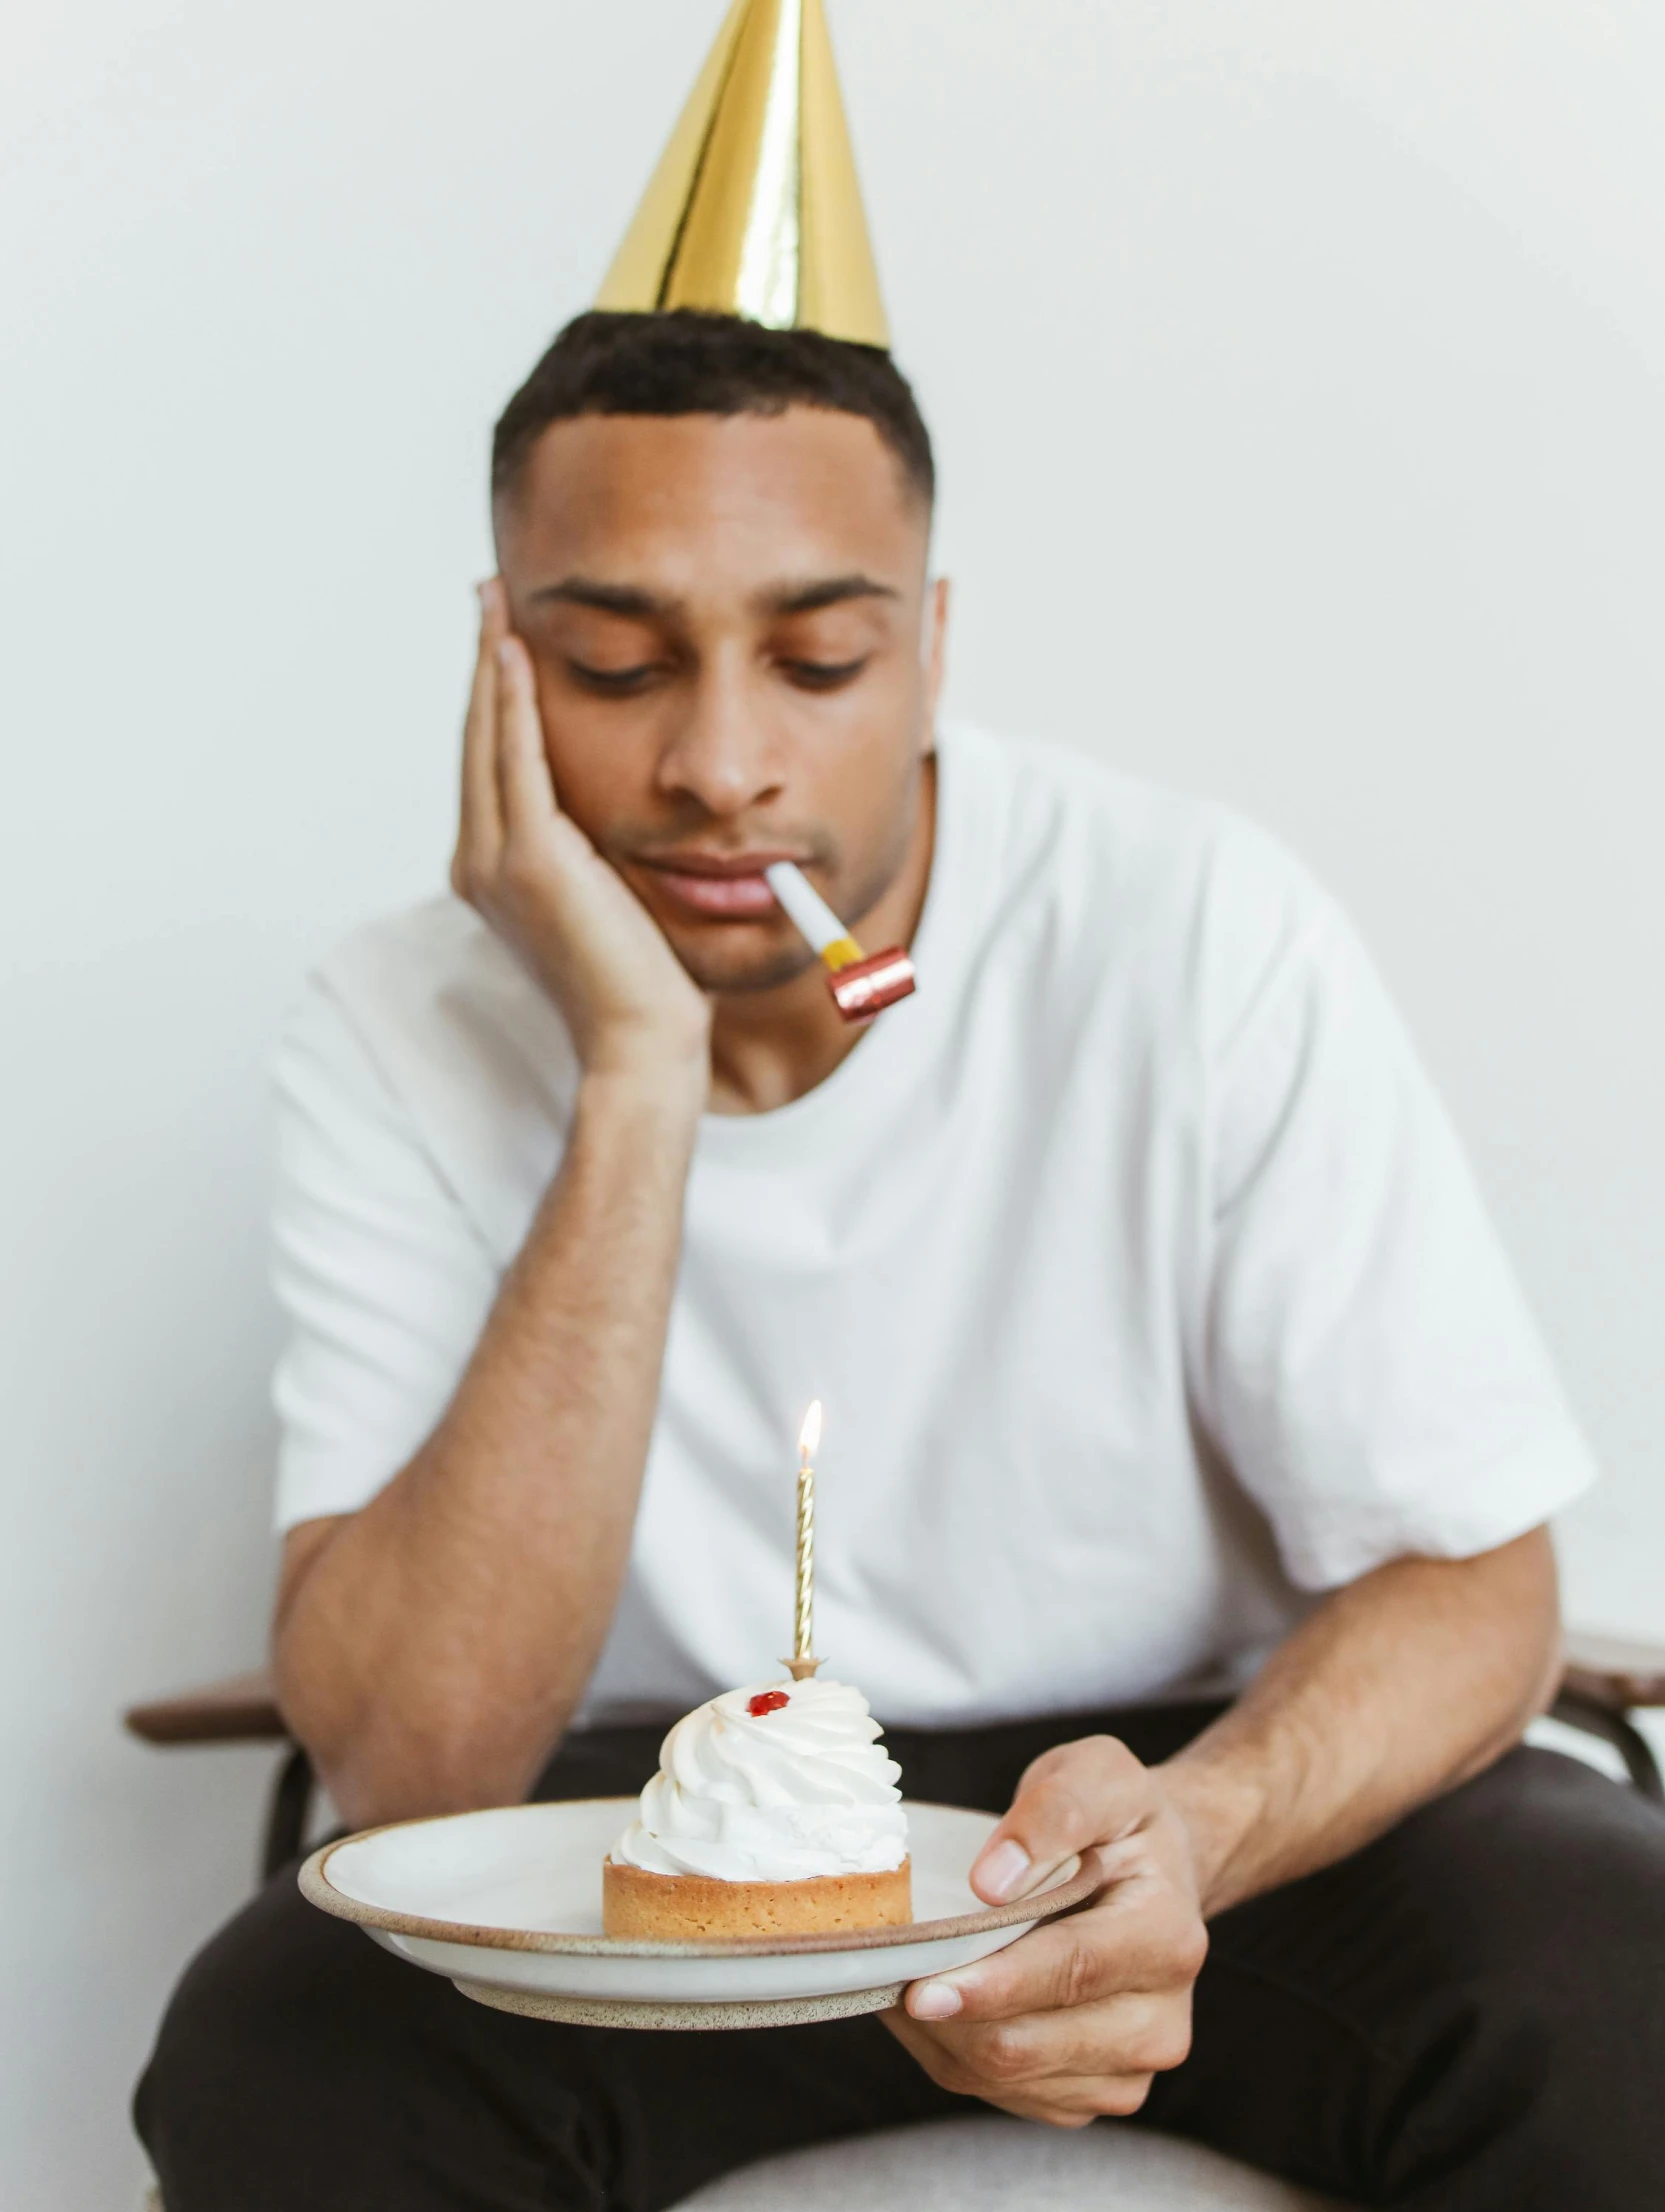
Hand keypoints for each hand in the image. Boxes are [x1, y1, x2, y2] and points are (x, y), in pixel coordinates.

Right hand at [452, 581, 709, 1085]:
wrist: (641, 1043)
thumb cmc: (644, 986)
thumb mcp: (614, 900)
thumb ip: (598, 852)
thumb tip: (620, 815)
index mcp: (497, 874)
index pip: (492, 765)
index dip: (490, 698)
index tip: (500, 638)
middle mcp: (482, 865)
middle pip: (477, 741)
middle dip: (481, 664)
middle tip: (488, 595)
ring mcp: (499, 863)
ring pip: (488, 740)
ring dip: (489, 665)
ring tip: (494, 602)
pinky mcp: (532, 862)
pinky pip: (517, 761)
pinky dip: (509, 703)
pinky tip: (513, 653)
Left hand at [884, 1736, 1207, 2127]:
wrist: (1157, 1869)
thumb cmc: (1119, 1820)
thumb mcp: (1097, 1775)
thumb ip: (1051, 1814)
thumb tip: (992, 1883)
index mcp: (1168, 1937)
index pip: (1071, 1970)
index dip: (993, 1983)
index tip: (923, 1987)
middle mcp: (1160, 2019)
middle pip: (1028, 2044)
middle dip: (946, 2015)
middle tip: (884, 1970)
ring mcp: (1131, 2067)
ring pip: (1005, 2078)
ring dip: (939, 2036)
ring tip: (901, 1975)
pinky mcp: (1095, 2091)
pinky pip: (1004, 2094)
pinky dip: (954, 2053)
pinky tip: (936, 2003)